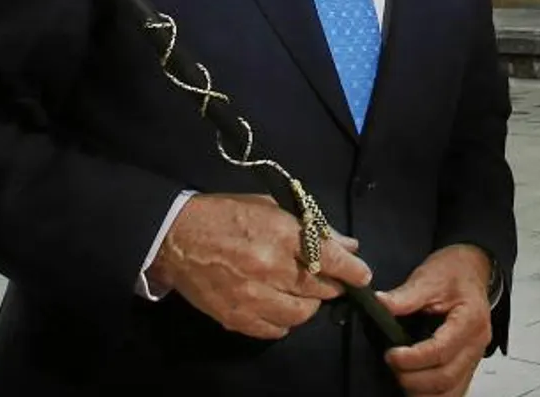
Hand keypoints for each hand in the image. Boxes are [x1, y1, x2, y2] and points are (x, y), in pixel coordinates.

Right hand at [146, 192, 371, 339]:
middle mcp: (269, 268)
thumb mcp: (271, 208)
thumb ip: (313, 227)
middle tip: (329, 280)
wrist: (177, 237)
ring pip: (300, 315)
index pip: (331, 259)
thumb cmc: (228, 215)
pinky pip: (274, 331)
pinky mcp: (235, 317)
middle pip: (319, 290)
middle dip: (331, 286)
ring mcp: (251, 297)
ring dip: (308, 306)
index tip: (362, 275)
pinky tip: (279, 307)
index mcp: (280, 235)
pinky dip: (283, 322)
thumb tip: (348, 244)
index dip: (353, 270)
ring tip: (302, 294)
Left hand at [376, 245, 493, 396]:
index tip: (391, 355)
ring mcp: (474, 356)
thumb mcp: (429, 277)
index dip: (413, 358)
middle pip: (446, 376)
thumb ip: (405, 295)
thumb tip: (379, 304)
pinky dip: (433, 394)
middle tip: (391, 364)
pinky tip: (415, 388)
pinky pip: (454, 390)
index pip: (441, 350)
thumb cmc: (454, 272)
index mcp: (470, 318)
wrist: (471, 270)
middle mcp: (477, 342)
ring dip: (422, 391)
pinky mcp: (468, 364)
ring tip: (400, 377)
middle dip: (413, 378)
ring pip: (451, 391)